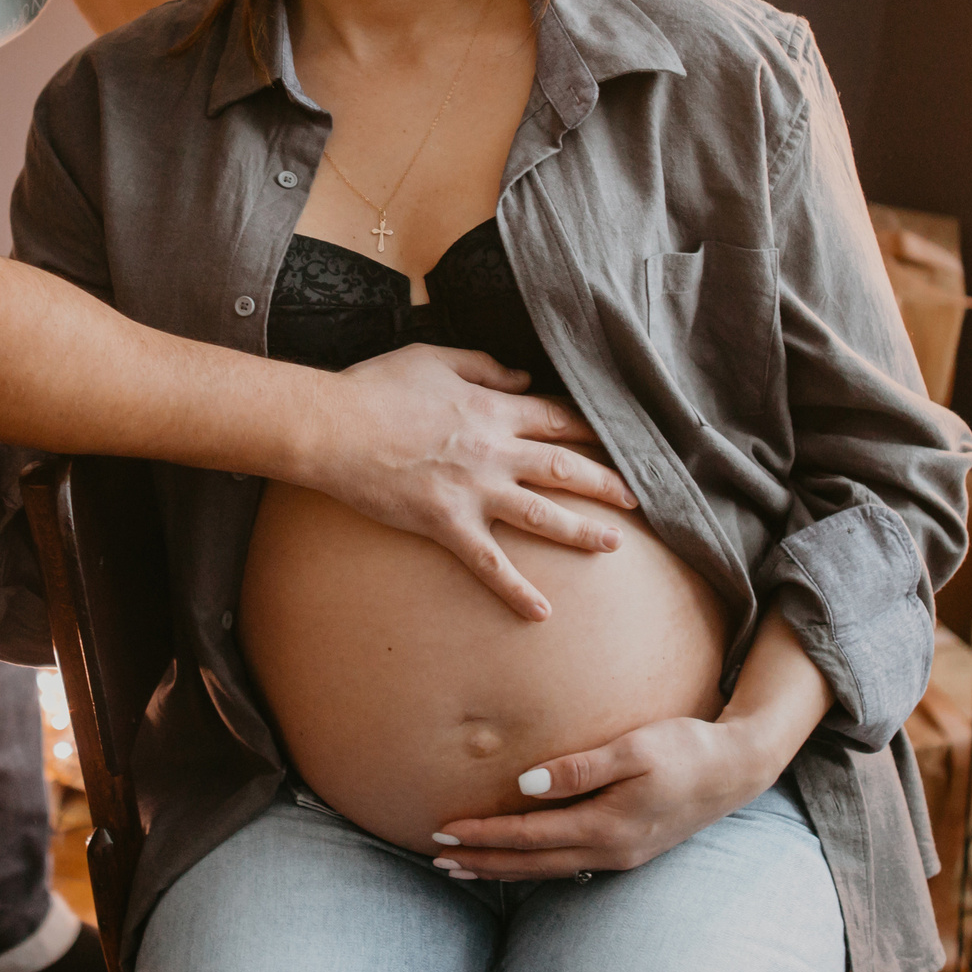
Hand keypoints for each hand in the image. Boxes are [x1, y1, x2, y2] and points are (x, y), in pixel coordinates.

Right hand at [306, 344, 637, 620]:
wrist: (333, 427)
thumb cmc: (376, 387)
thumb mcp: (434, 359)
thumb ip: (485, 367)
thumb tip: (523, 379)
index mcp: (492, 410)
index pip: (557, 419)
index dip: (591, 429)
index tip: (618, 439)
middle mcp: (494, 452)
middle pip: (565, 468)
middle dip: (606, 482)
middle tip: (638, 497)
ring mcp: (474, 491)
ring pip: (542, 515)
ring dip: (582, 531)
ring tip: (612, 545)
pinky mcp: (446, 524)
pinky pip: (490, 564)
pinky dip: (517, 590)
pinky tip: (542, 613)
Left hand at [427, 716, 777, 881]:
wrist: (735, 771)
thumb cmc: (684, 748)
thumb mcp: (633, 748)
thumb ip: (579, 767)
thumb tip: (525, 784)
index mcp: (606, 825)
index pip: (528, 835)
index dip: (484, 834)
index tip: (445, 831)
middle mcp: (609, 851)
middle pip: (530, 863)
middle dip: (482, 862)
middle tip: (438, 860)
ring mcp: (619, 856)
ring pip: (546, 870)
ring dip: (502, 869)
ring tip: (464, 869)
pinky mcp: (626, 851)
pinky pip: (566, 865)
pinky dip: (531, 866)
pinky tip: (516, 862)